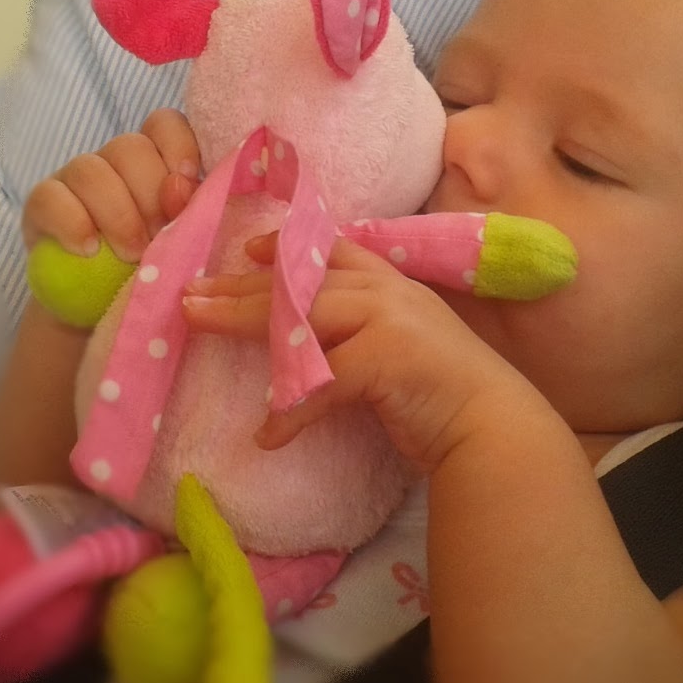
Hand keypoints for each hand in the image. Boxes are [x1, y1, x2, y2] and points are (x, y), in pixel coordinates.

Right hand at [21, 109, 201, 262]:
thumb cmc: (147, 271)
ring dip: (118, 215)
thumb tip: (181, 187)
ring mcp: (73, 180)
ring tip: (131, 255)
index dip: (178, 146)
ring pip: (90, 171)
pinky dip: (73, 225)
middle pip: (130, 148)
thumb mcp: (177, 246)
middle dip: (150, 195)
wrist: (96, 311)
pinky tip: (89, 252)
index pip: (164, 125)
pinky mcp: (40, 206)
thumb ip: (186, 214)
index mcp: (154, 163)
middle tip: (159, 238)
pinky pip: (51, 198)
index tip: (188, 184)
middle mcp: (113, 163)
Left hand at [181, 235, 549, 472]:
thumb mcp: (398, 348)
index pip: (332, 250)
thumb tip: (302, 346)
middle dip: (240, 286)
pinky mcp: (386, 358)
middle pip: (302, 280)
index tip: (246, 251)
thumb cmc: (444, 396)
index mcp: (394, 285)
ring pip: (302, 314)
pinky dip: (291, 411)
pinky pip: (321, 381)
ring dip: (244, 322)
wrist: (494, 429)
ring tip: (198, 323)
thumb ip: (359, 334)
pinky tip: (267, 435)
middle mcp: (389, 292)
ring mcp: (389, 320)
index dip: (287, 246)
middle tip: (189, 294)